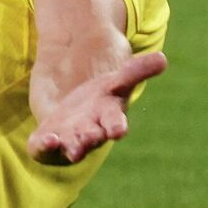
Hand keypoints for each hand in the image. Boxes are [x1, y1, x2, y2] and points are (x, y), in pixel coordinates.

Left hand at [27, 51, 166, 165]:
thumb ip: (136, 71)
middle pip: (93, 137)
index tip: (119, 131)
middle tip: (91, 137)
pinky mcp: (48, 140)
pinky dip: (44, 146)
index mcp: (108, 119)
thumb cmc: (100, 98)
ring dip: (72, 147)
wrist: (71, 109)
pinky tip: (45, 140)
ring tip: (72, 148)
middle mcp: (90, 132)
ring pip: (71, 146)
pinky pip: (45, 148)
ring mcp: (68, 138)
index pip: (115, 124)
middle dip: (92, 138)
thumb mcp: (116, 81)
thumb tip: (163, 59)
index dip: (116, 127)